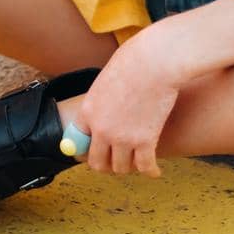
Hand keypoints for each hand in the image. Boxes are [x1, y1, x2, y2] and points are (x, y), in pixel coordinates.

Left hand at [75, 32, 181, 178]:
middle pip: (97, 162)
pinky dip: (150, 171)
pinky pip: (145, 167)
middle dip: (106, 165)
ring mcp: (122, 138)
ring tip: (136, 162)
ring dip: (129, 167)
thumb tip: (107, 110)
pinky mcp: (145, 141)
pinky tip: (154, 171)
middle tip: (116, 162)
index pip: (77, 142)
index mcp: (88, 112)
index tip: (95, 152)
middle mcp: (101, 129)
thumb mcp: (106, 80)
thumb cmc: (134, 61)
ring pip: (121, 168)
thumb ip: (103, 100)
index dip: (87, 149)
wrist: (155, 62)